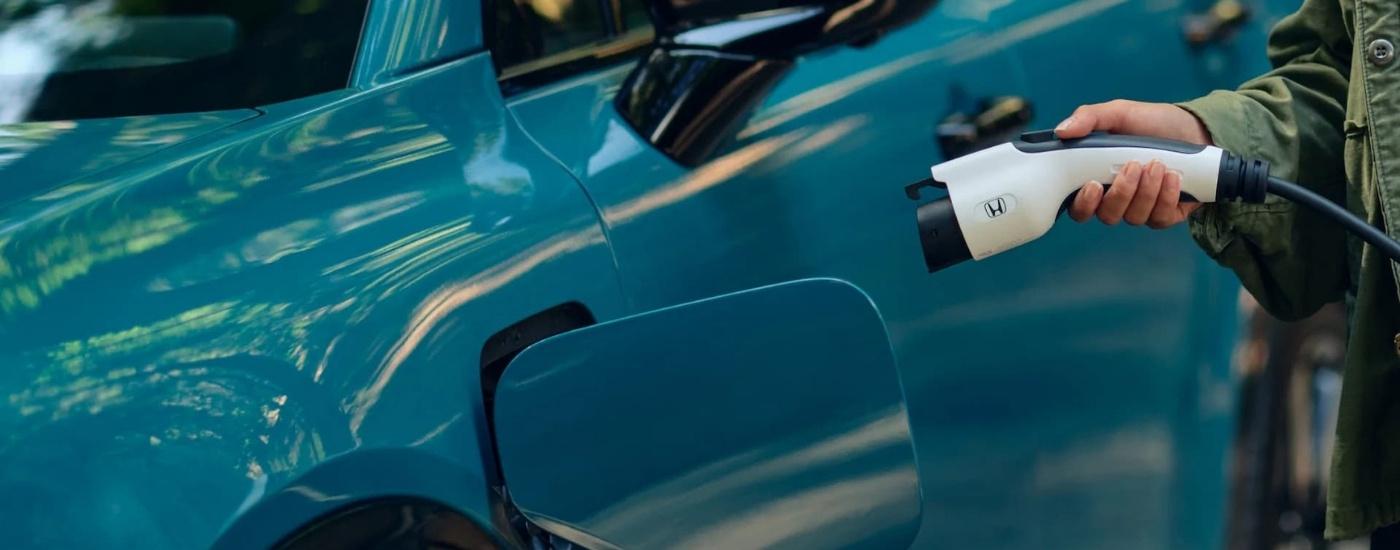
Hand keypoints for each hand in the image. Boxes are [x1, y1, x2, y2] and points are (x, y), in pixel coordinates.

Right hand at [1054, 100, 1213, 227]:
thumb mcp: (1120, 113)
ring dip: (1146, 191)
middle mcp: (1116, 200)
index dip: (1083, 203)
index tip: (1094, 185)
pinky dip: (1166, 197)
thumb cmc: (1154, 123)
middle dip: (1121, 193)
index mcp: (1097, 180)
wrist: (1196, 129)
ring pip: (1134, 216)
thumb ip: (1089, 118)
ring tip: (1158, 164)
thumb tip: (1062, 131)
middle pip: (1107, 215)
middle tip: (1134, 166)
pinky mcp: (1166, 214)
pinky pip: (1159, 218)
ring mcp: (1141, 209)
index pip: (1079, 207)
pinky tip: (1173, 177)